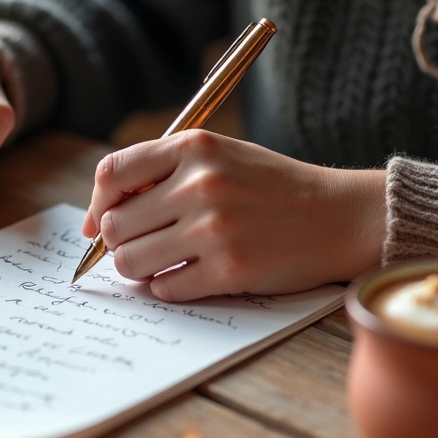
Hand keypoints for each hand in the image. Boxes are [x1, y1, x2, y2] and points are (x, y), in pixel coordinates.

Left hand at [82, 130, 385, 300]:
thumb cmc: (273, 188)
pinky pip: (166, 290)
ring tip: (163, 264)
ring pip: (131, 262)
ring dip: (139, 269)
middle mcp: (200, 184)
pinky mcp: (230, 270)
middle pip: (116, 225)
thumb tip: (98, 218)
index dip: (98, 204)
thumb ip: (164, 172)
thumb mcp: (222, 156)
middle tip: (143, 247)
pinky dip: (169, 289)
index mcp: (194, 147)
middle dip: (120, 243)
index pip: (111, 174)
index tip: (100, 224)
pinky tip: (192, 276)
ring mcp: (214, 229)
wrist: (340, 216)